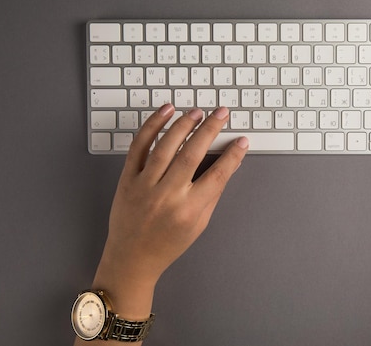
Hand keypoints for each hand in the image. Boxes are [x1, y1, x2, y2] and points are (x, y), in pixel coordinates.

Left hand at [95, 105, 247, 295]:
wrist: (131, 258)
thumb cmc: (167, 244)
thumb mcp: (199, 224)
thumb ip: (212, 194)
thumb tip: (228, 166)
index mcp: (188, 210)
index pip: (217, 175)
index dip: (232, 156)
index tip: (242, 141)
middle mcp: (166, 196)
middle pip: (192, 154)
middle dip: (210, 130)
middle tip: (222, 114)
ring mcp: (144, 186)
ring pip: (166, 146)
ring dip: (183, 124)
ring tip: (197, 111)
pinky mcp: (127, 178)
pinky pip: (139, 147)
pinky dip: (151, 126)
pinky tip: (165, 112)